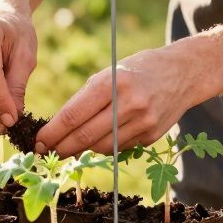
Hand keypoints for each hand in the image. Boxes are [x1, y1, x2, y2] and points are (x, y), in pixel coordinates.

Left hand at [36, 44, 206, 155]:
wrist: (183, 72)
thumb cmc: (138, 70)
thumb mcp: (109, 72)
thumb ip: (87, 98)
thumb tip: (60, 126)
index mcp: (112, 82)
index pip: (73, 115)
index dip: (52, 132)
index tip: (39, 140)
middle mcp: (129, 103)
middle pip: (85, 136)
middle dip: (62, 147)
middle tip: (47, 152)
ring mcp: (143, 121)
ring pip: (102, 147)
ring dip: (81, 150)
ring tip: (68, 148)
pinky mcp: (152, 135)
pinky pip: (120, 148)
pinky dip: (105, 147)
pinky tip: (97, 142)